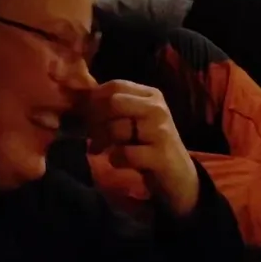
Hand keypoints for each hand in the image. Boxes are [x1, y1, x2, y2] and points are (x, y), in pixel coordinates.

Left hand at [82, 80, 199, 217]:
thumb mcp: (135, 121)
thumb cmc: (150, 145)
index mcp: (151, 95)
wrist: (179, 176)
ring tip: (104, 150)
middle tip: (92, 136)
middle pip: (114, 102)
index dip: (94, 99)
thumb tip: (80, 102)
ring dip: (104, 142)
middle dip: (96, 120)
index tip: (86, 116)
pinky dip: (115, 160)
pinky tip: (120, 162)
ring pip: (117, 128)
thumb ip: (114, 109)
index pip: (115, 85)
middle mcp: (157, 108)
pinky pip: (124, 153)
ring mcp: (160, 131)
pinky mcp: (160, 155)